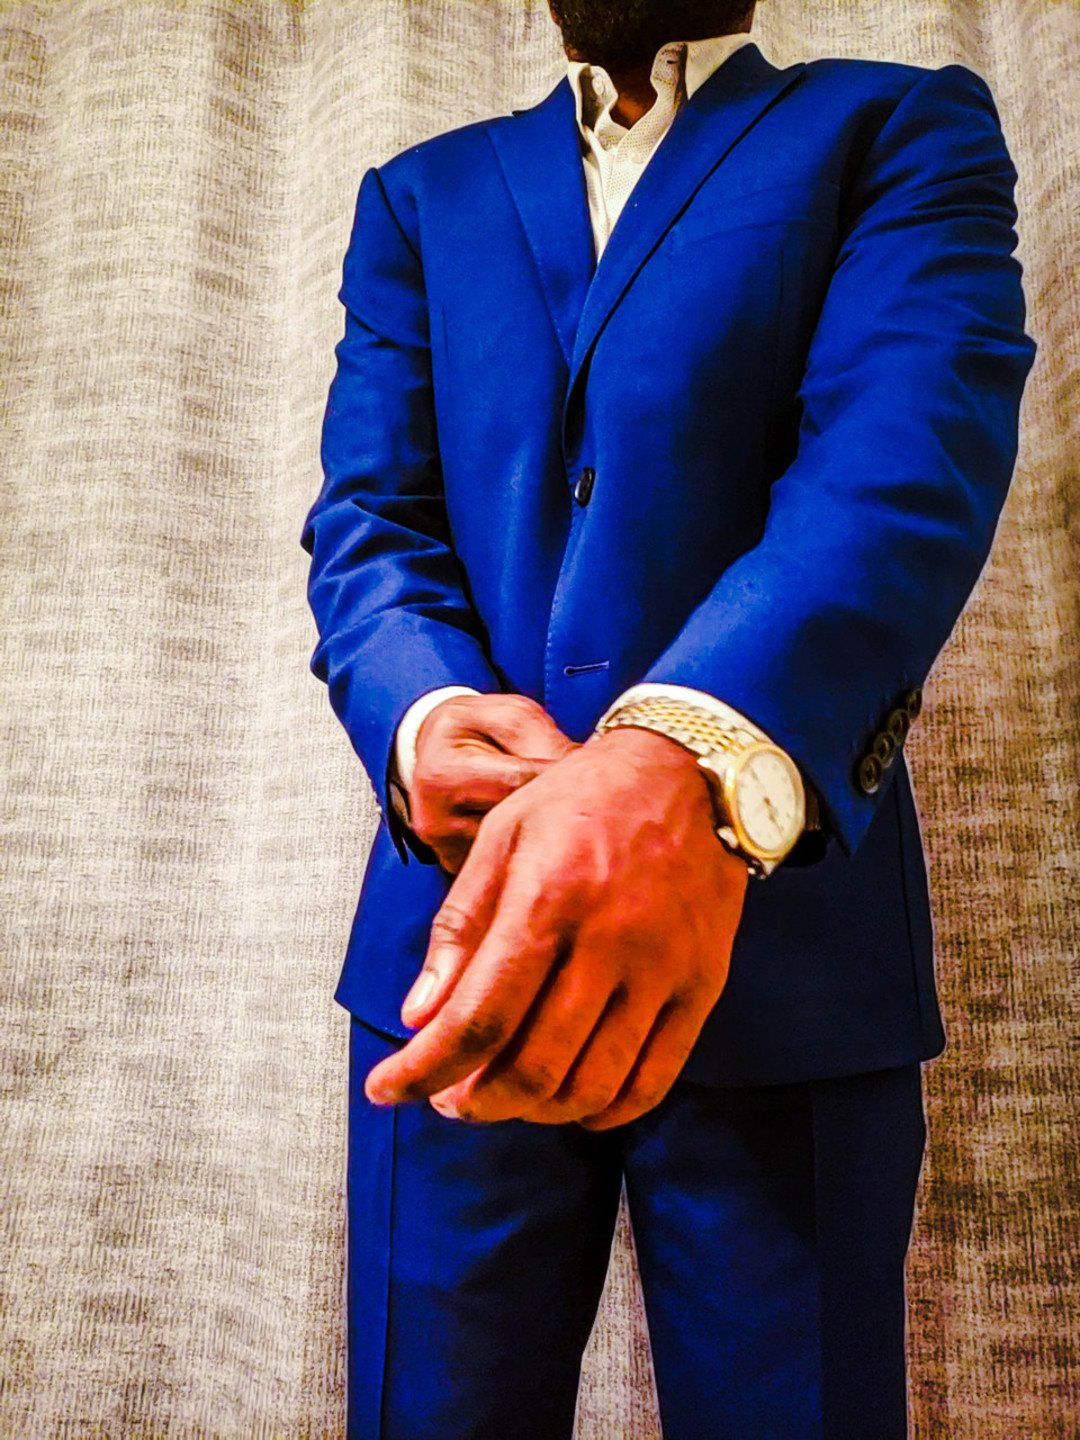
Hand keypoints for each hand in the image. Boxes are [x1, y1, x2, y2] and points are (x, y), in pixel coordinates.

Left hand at [365, 727, 747, 1129]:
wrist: (685, 772)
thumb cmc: (579, 801)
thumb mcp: (501, 839)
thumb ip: (459, 930)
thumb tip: (420, 1017)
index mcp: (547, 902)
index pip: (478, 1018)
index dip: (422, 1070)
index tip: (386, 1089)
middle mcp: (609, 943)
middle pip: (533, 1068)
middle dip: (474, 1102)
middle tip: (447, 1097)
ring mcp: (661, 970)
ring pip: (591, 1086)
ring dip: (533, 1112)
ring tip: (503, 1096)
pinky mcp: (701, 986)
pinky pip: (653, 1081)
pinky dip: (605, 1111)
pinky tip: (572, 1103)